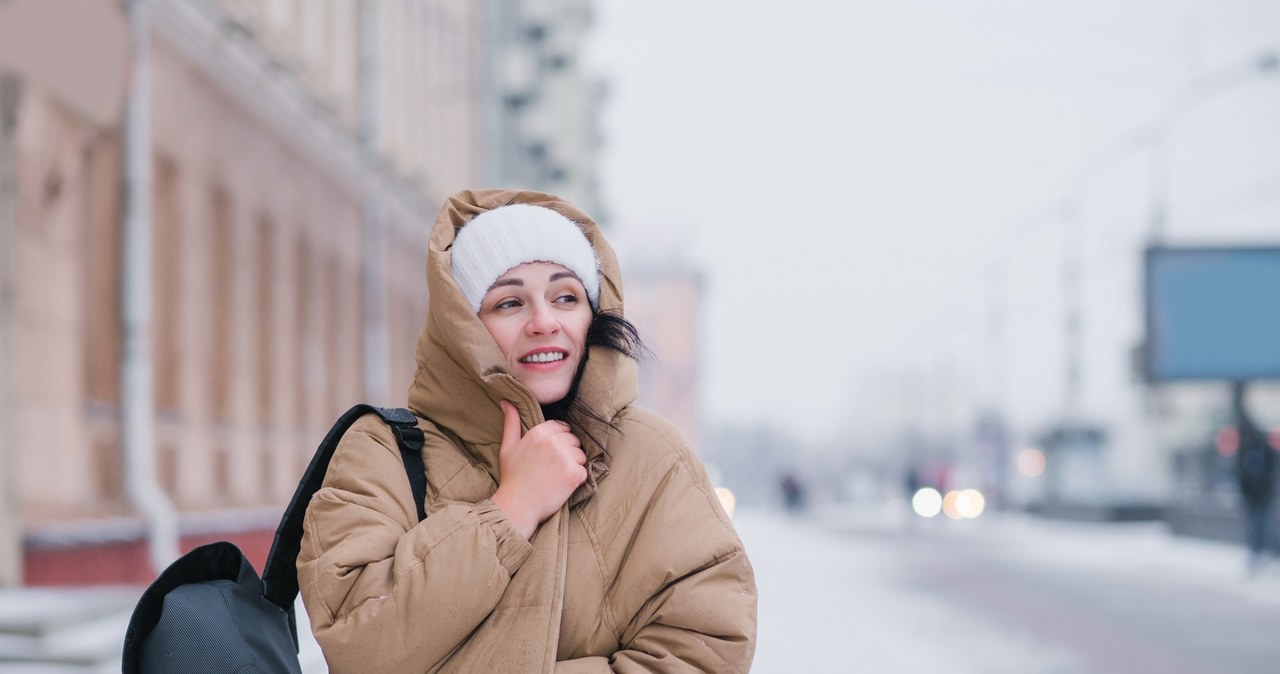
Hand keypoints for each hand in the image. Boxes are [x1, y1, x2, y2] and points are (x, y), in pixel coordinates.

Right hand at [490, 400, 587, 538]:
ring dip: (573, 466)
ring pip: (581, 455)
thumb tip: (506, 401)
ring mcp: (565, 457)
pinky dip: (576, 480)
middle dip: (568, 453)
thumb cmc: (512, 477)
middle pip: (574, 440)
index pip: (562, 427)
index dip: (559, 441)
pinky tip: (562, 486)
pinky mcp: (573, 473)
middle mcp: (553, 441)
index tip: (551, 455)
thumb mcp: (508, 447)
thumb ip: (511, 422)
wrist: (517, 506)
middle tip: (553, 469)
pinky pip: (584, 471)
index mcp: (539, 432)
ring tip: (556, 477)